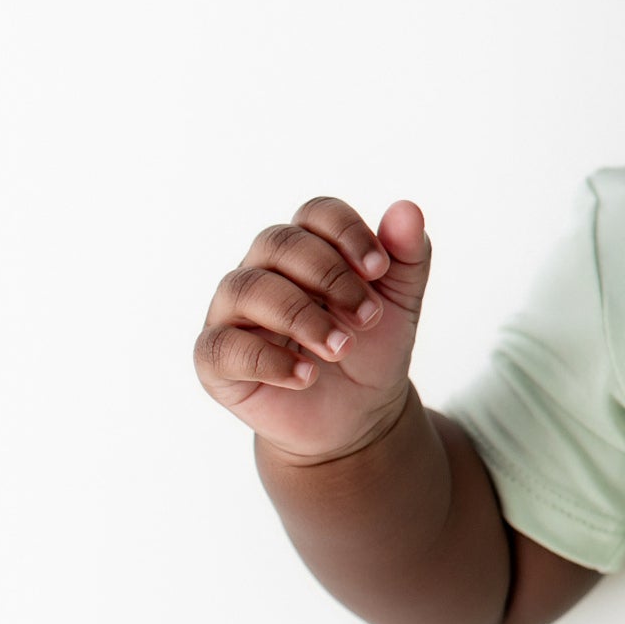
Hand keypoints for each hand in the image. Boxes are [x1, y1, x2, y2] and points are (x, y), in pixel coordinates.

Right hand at [194, 197, 430, 462]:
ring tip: (342, 348)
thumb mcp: (402, 302)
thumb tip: (408, 208)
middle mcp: (263, 270)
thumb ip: (407, 257)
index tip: (381, 269)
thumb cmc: (373, 348)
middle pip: (279, 243)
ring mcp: (233, 312)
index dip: (348, 233)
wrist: (360, 415)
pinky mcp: (216, 359)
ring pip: (247, 288)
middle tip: (369, 317)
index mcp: (307, 247)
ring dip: (301, 316)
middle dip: (330, 277)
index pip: (316, 213)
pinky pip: (224, 347)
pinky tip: (306, 376)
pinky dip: (268, 360)